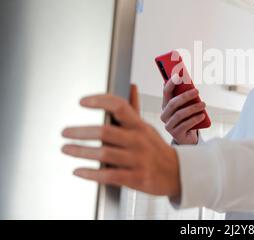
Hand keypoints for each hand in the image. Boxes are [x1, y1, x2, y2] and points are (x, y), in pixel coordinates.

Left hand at [61, 84, 180, 197]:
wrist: (177, 173)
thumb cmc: (156, 149)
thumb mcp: (147, 127)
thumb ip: (134, 108)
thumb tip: (131, 86)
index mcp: (139, 125)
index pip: (119, 106)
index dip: (99, 101)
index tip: (82, 102)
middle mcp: (138, 140)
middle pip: (105, 132)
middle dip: (80, 131)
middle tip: (65, 132)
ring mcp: (137, 160)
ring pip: (104, 154)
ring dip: (81, 151)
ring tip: (66, 149)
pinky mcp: (136, 178)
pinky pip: (109, 175)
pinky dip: (90, 173)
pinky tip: (78, 171)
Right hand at [160, 75, 205, 144]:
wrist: (188, 136)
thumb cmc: (188, 117)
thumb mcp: (187, 106)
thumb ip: (186, 97)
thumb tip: (191, 84)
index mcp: (165, 105)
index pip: (166, 92)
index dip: (171, 83)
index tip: (179, 76)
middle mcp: (164, 115)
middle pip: (173, 103)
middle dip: (185, 96)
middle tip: (197, 91)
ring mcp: (168, 125)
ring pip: (179, 114)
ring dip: (193, 108)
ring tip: (203, 104)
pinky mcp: (175, 134)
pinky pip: (185, 125)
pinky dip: (194, 119)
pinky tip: (202, 115)